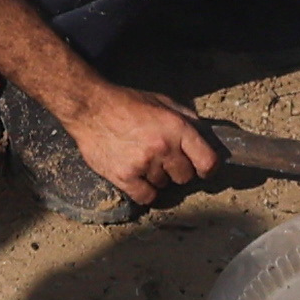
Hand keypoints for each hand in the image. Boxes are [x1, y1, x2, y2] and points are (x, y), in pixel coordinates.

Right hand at [62, 83, 226, 207]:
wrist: (91, 108)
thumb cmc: (127, 103)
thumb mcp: (162, 102)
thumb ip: (186, 119)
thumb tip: (205, 136)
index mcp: (177, 128)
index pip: (208, 161)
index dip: (207, 168)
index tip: (202, 168)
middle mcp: (163, 148)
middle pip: (185, 177)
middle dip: (178, 170)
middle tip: (164, 159)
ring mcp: (144, 164)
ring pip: (164, 185)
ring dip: (158, 177)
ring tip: (143, 161)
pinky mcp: (125, 177)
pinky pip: (146, 197)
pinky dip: (145, 191)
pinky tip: (138, 178)